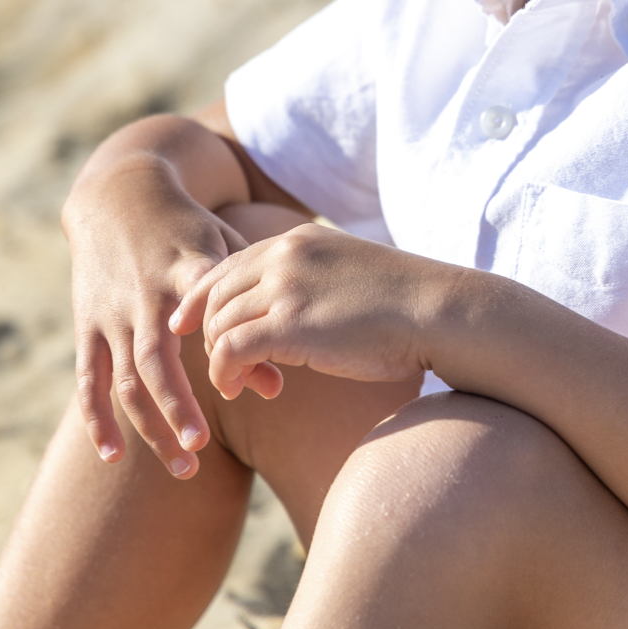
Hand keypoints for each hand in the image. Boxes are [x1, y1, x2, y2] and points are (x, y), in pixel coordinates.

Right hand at [66, 156, 249, 475]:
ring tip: (184, 466)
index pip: (206, 310)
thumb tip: (276, 386)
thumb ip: (254, 310)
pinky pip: (86, 378)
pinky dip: (95, 417)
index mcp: (188, 269)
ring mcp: (112, 313)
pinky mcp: (87, 324)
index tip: (243, 381)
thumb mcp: (228, 250)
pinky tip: (112, 455)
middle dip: (178, 406)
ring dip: (149, 425)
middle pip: (156, 359)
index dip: (221, 341)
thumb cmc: (190, 230)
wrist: (121, 194)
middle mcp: (146, 295)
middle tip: (202, 449)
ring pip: (124, 378)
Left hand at [170, 225, 431, 400]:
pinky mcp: (288, 325)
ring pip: (218, 324)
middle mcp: (284, 256)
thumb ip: (314, 280)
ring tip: (234, 382)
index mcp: (298, 240)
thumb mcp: (349, 272)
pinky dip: (223, 373)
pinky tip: (236, 388)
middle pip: (215, 293)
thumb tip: (297, 310)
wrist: (437, 310)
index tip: (190, 322)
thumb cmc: (406, 301)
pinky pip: (229, 350)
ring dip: (218, 358)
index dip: (203, 296)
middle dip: (207, 331)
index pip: (229, 264)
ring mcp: (285, 288)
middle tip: (219, 363)